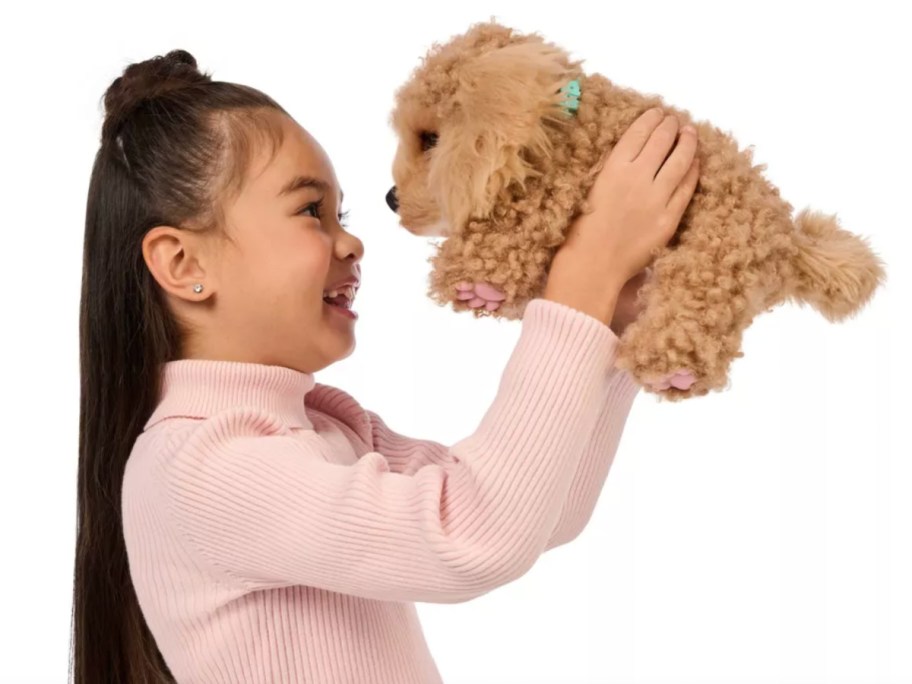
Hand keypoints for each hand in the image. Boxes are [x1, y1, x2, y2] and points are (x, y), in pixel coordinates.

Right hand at [543, 108, 699, 324]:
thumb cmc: (582, 230)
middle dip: (671, 126)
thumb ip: (614, 170)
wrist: (592, 265)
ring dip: (687, 142)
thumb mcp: (592, 189)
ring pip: (680, 160)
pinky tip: (695, 163)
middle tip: (676, 121)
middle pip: (662, 141)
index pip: (639, 133)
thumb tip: (636, 153)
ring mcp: (657, 197)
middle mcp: (638, 177)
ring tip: (690, 133)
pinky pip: (687, 188)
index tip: (658, 113)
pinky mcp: (669, 218)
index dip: (651, 119)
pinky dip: (693, 171)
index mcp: (614, 168)